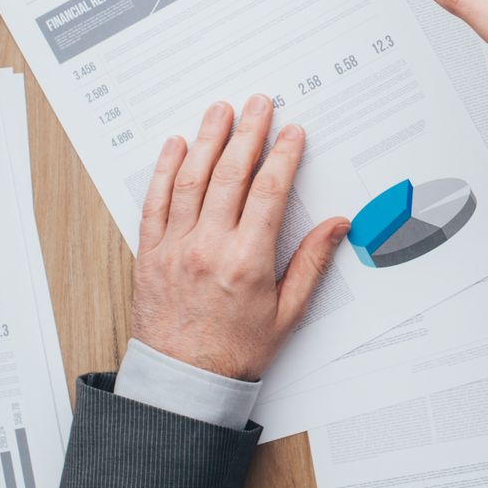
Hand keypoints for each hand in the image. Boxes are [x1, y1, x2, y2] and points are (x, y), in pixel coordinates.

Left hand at [131, 95, 349, 380]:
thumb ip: (312, 263)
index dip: (283, 156)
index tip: (293, 132)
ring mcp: (175, 248)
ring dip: (207, 139)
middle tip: (258, 104)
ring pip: (191, 180)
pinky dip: (165, 170)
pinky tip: (176, 146)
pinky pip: (155, 202)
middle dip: (248, 133)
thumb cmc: (236, 352)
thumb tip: (338, 224)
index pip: (268, 192)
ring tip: (220, 110)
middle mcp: (208, 248)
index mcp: (247, 262)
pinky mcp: (149, 254)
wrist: (183, 383)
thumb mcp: (288, 313)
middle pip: (230, 175)